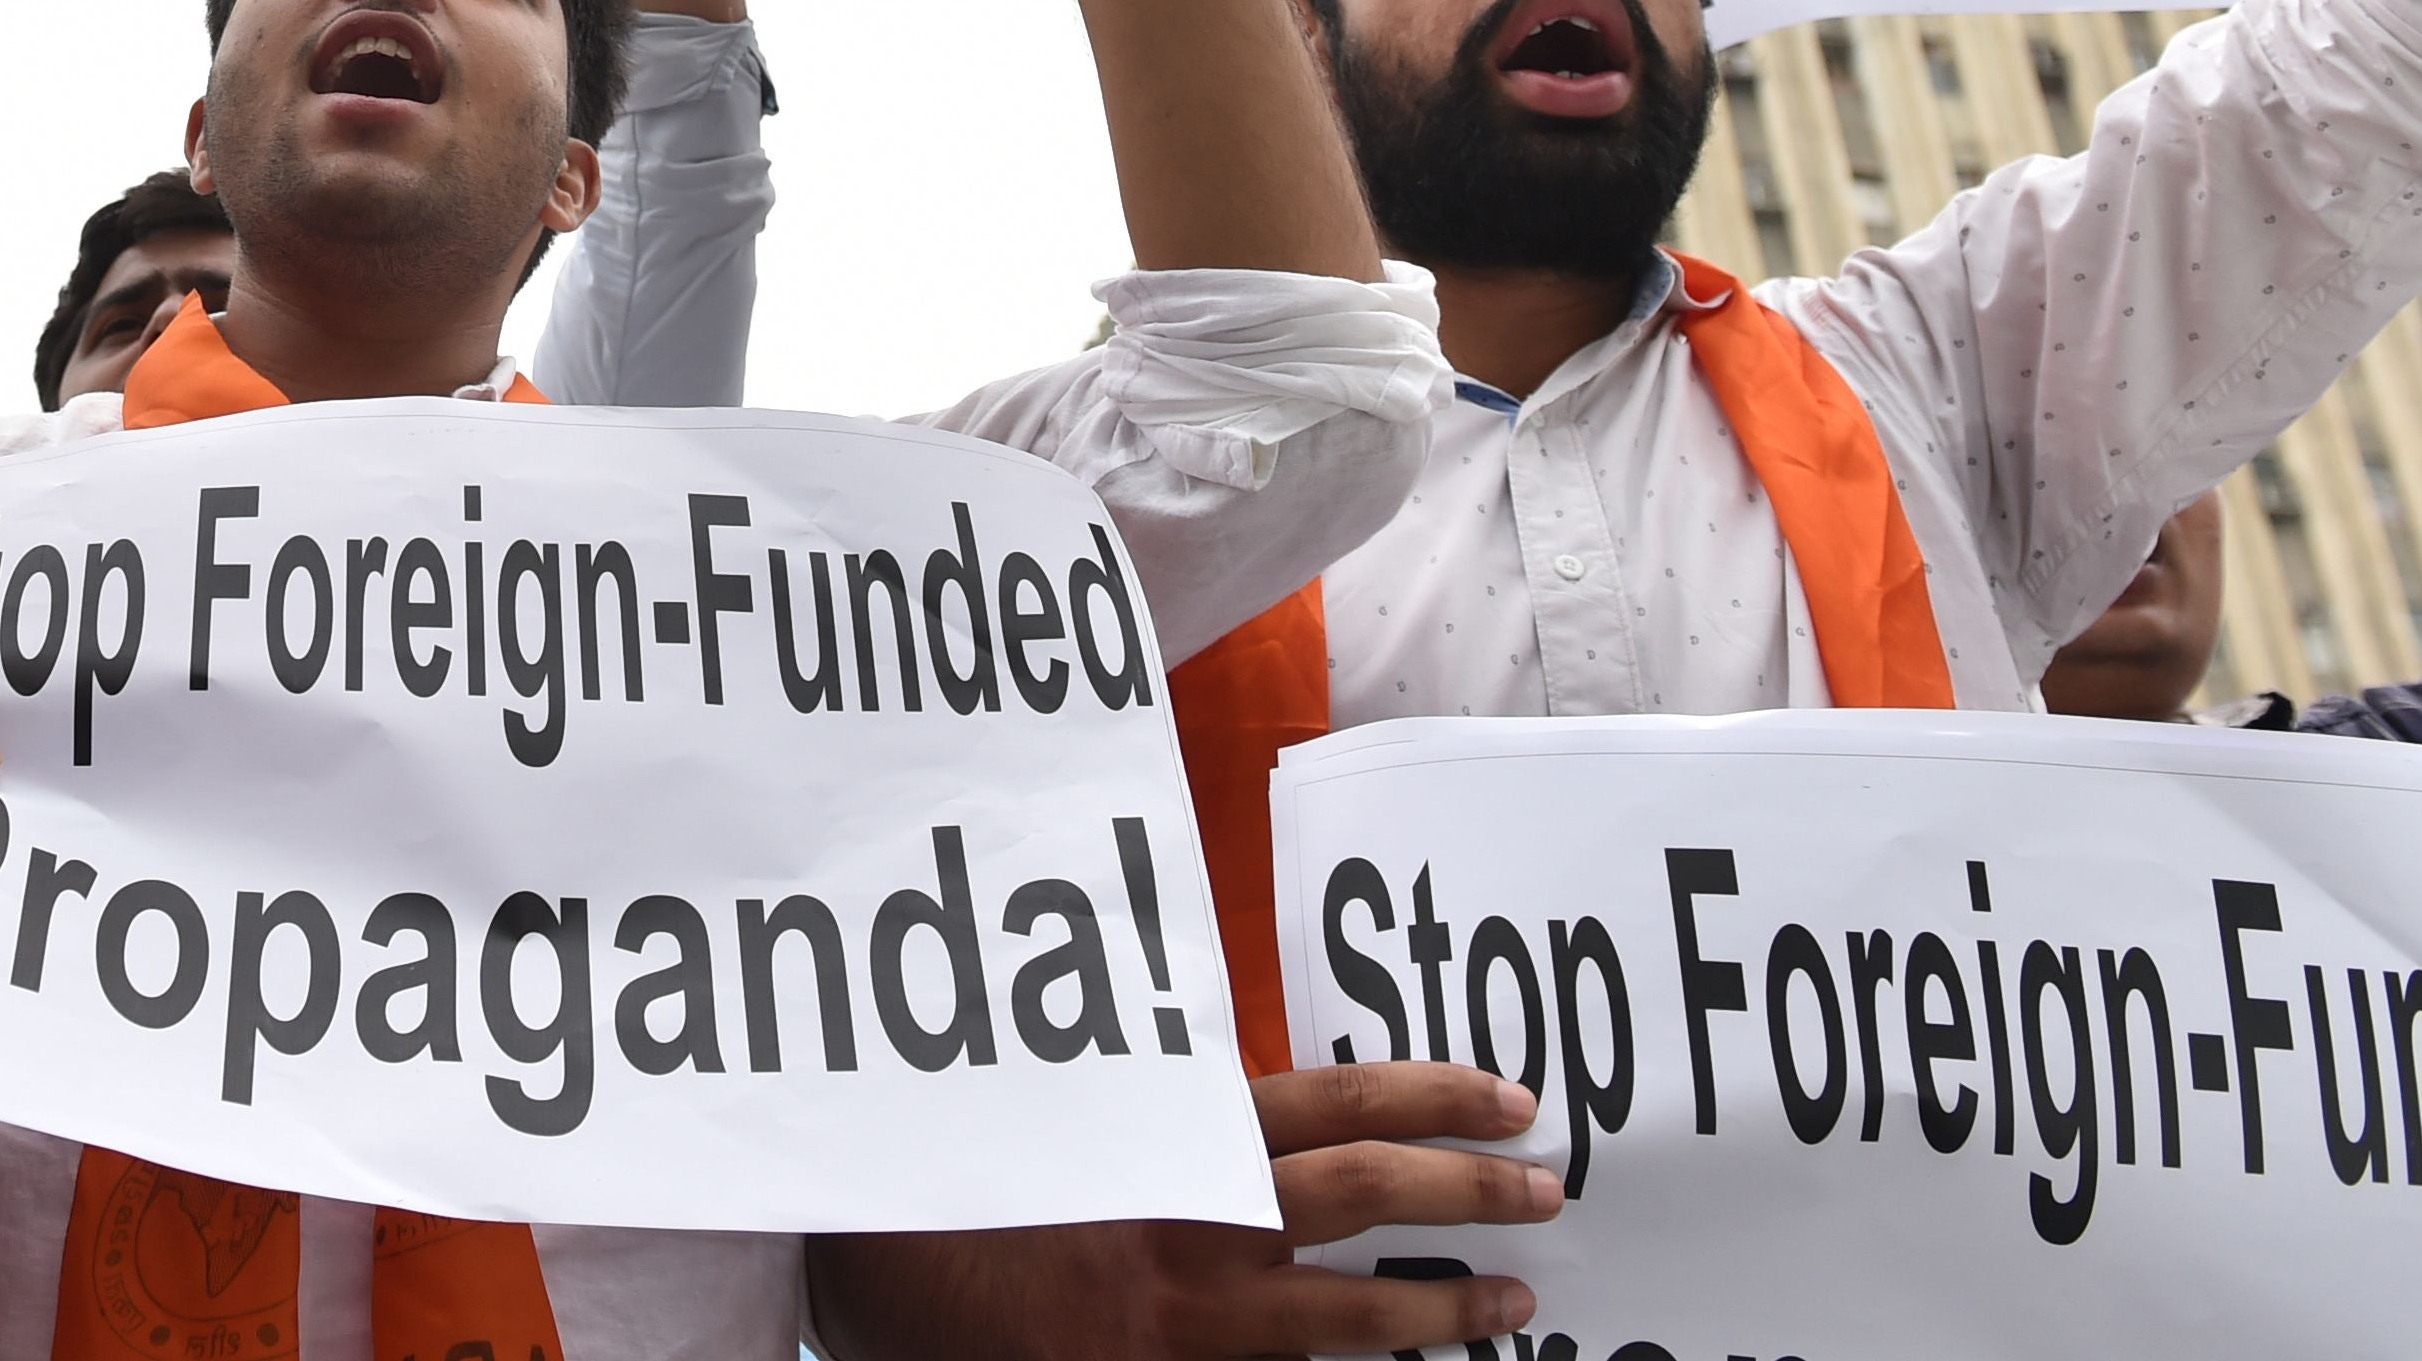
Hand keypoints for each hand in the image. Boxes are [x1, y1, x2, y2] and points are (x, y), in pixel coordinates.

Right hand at [805, 1064, 1550, 1358]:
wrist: (873, 1258)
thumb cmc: (964, 1169)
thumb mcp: (1069, 1110)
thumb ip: (1163, 1114)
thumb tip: (1253, 1104)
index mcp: (1178, 1137)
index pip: (1340, 1101)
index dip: (1436, 1097)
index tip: (1510, 1098)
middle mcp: (1198, 1226)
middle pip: (1369, 1197)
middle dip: (1471, 1192)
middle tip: (1548, 1191)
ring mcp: (1187, 1323)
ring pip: (1349, 1319)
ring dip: (1442, 1309)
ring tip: (1509, 1304)